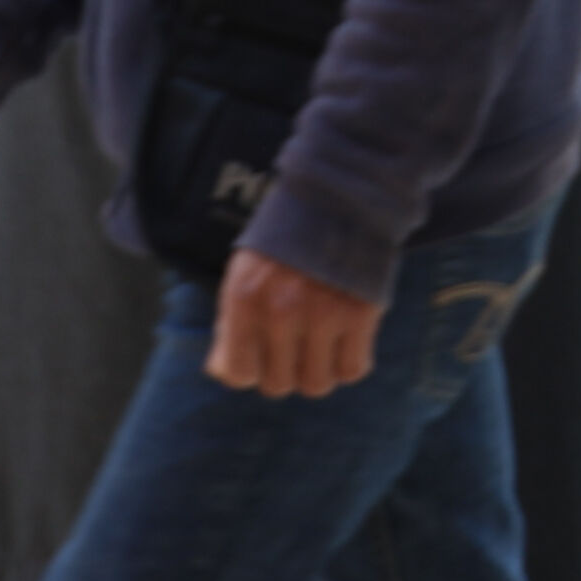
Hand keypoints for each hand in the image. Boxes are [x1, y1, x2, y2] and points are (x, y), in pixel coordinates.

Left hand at [209, 251, 380, 397]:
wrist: (341, 194)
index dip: (251, 368)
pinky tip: (347, 342)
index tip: (263, 352)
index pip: (238, 374)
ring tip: (322, 345)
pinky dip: (350, 363)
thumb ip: (230, 323)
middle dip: (285, 370)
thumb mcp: (244, 272)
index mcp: (244, 298)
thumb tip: (219, 372)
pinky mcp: (360, 313)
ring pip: (316, 385)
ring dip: (318, 371)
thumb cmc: (286, 239)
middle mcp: (280, 310)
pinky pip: (353, 370)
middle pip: (278, 385)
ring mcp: (323, 313)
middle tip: (295, 343)